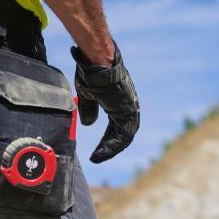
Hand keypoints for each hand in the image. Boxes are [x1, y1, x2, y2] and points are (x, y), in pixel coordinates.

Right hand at [71, 43, 139, 163]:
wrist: (98, 61)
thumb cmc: (93, 74)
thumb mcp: (88, 95)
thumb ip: (89, 109)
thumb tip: (88, 123)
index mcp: (120, 104)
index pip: (116, 128)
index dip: (107, 140)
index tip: (98, 150)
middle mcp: (128, 107)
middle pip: (122, 134)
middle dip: (110, 147)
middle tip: (98, 156)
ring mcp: (130, 109)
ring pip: (125, 136)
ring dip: (111, 148)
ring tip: (98, 157)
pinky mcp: (128, 110)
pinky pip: (124, 134)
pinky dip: (113, 145)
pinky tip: (103, 152)